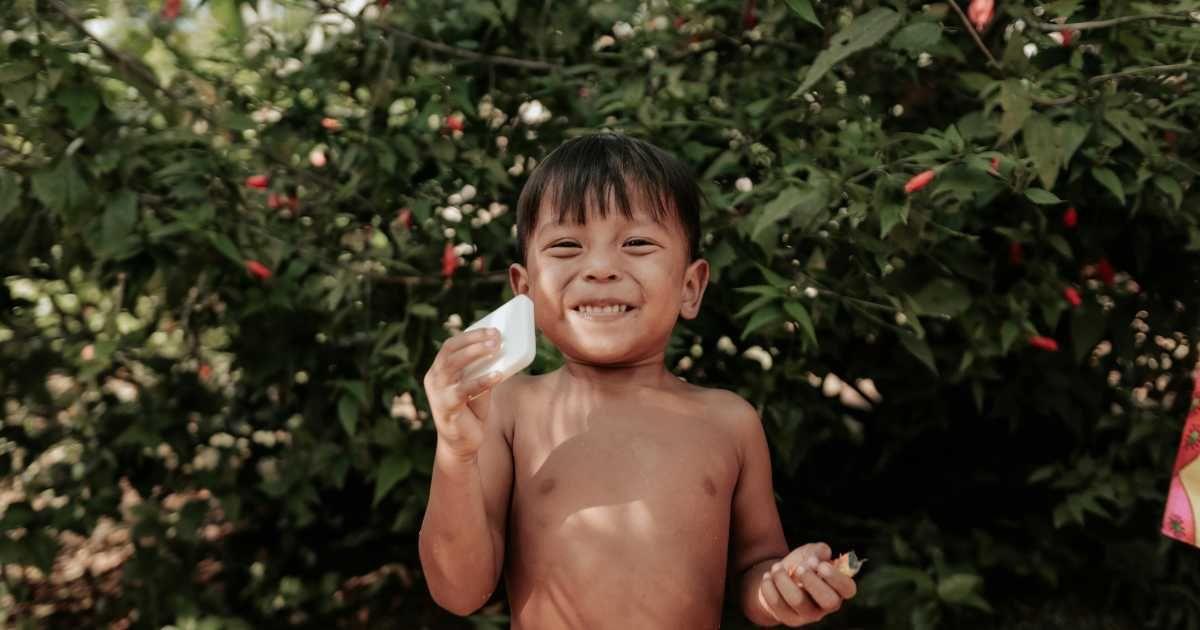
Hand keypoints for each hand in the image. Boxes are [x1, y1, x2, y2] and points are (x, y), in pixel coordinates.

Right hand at [422, 327, 503, 460]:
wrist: (461, 445)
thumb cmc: (470, 413)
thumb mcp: (478, 388)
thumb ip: (483, 371)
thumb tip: (502, 352)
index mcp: (439, 370)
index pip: (451, 345)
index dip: (471, 335)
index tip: (492, 330)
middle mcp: (434, 378)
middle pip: (450, 351)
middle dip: (474, 341)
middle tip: (496, 337)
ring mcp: (437, 393)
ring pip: (452, 365)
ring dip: (475, 354)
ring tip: (495, 348)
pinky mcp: (446, 408)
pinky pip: (463, 390)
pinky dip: (481, 381)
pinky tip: (497, 375)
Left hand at [757, 542, 856, 626]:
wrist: (779, 577)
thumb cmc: (801, 564)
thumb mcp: (811, 552)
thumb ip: (819, 550)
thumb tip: (823, 555)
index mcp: (838, 588)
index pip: (848, 589)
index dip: (835, 577)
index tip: (819, 564)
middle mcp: (827, 606)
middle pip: (829, 601)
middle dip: (813, 581)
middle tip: (799, 568)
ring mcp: (808, 615)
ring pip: (798, 601)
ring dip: (784, 579)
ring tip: (777, 567)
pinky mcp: (789, 619)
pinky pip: (778, 604)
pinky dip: (770, 586)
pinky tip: (767, 576)